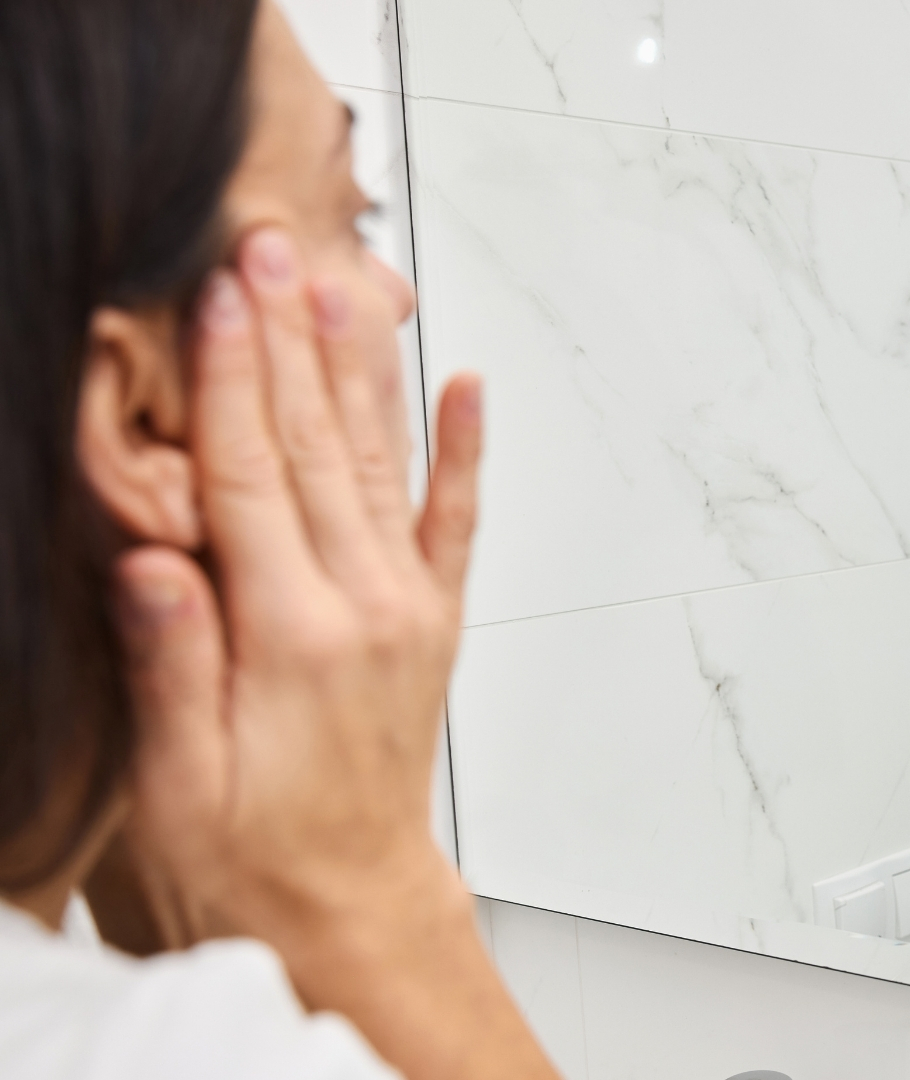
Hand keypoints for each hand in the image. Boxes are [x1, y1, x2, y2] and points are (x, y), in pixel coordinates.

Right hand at [110, 226, 481, 942]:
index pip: (250, 481)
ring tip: (337, 282)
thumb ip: (174, 662)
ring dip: (355, 368)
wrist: (349, 900)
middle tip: (269, 248)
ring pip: (376, 463)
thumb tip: (157, 558)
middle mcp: (367, 607)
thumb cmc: (252, 850)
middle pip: (314, 448)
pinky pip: (451, 520)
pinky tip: (466, 385)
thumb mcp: (178, 778)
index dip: (229, 382)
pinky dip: (460, 451)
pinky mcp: (432, 618)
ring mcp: (409, 607)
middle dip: (288, 340)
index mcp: (293, 637)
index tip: (218, 298)